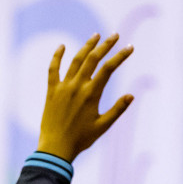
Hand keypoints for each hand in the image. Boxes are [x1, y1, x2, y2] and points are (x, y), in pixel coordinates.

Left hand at [37, 33, 134, 162]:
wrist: (55, 148)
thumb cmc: (81, 139)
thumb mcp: (103, 126)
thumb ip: (117, 109)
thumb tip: (131, 95)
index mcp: (91, 94)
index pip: (108, 68)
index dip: (120, 56)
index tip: (130, 47)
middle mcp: (77, 86)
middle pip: (93, 58)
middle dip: (106, 45)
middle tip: (115, 35)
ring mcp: (63, 87)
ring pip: (76, 60)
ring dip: (87, 46)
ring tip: (96, 36)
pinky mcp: (51, 91)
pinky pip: (53, 69)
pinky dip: (57, 56)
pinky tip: (62, 46)